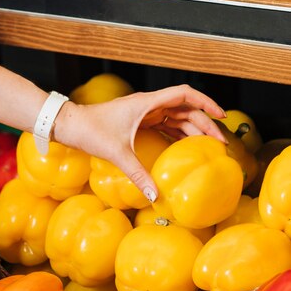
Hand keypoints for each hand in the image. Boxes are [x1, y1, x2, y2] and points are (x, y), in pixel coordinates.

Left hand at [53, 84, 226, 202]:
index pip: (184, 94)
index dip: (206, 102)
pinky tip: (186, 147)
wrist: (69, 124)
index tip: (221, 116)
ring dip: (192, 128)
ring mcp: (142, 112)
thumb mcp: (116, 153)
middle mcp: (146, 104)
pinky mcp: (136, 121)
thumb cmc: (90, 130)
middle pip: (184, 108)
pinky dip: (177, 133)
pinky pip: (164, 124)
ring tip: (208, 147)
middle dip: (204, 122)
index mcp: (145, 103)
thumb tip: (155, 196)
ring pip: (175, 116)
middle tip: (220, 144)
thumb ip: (138, 174)